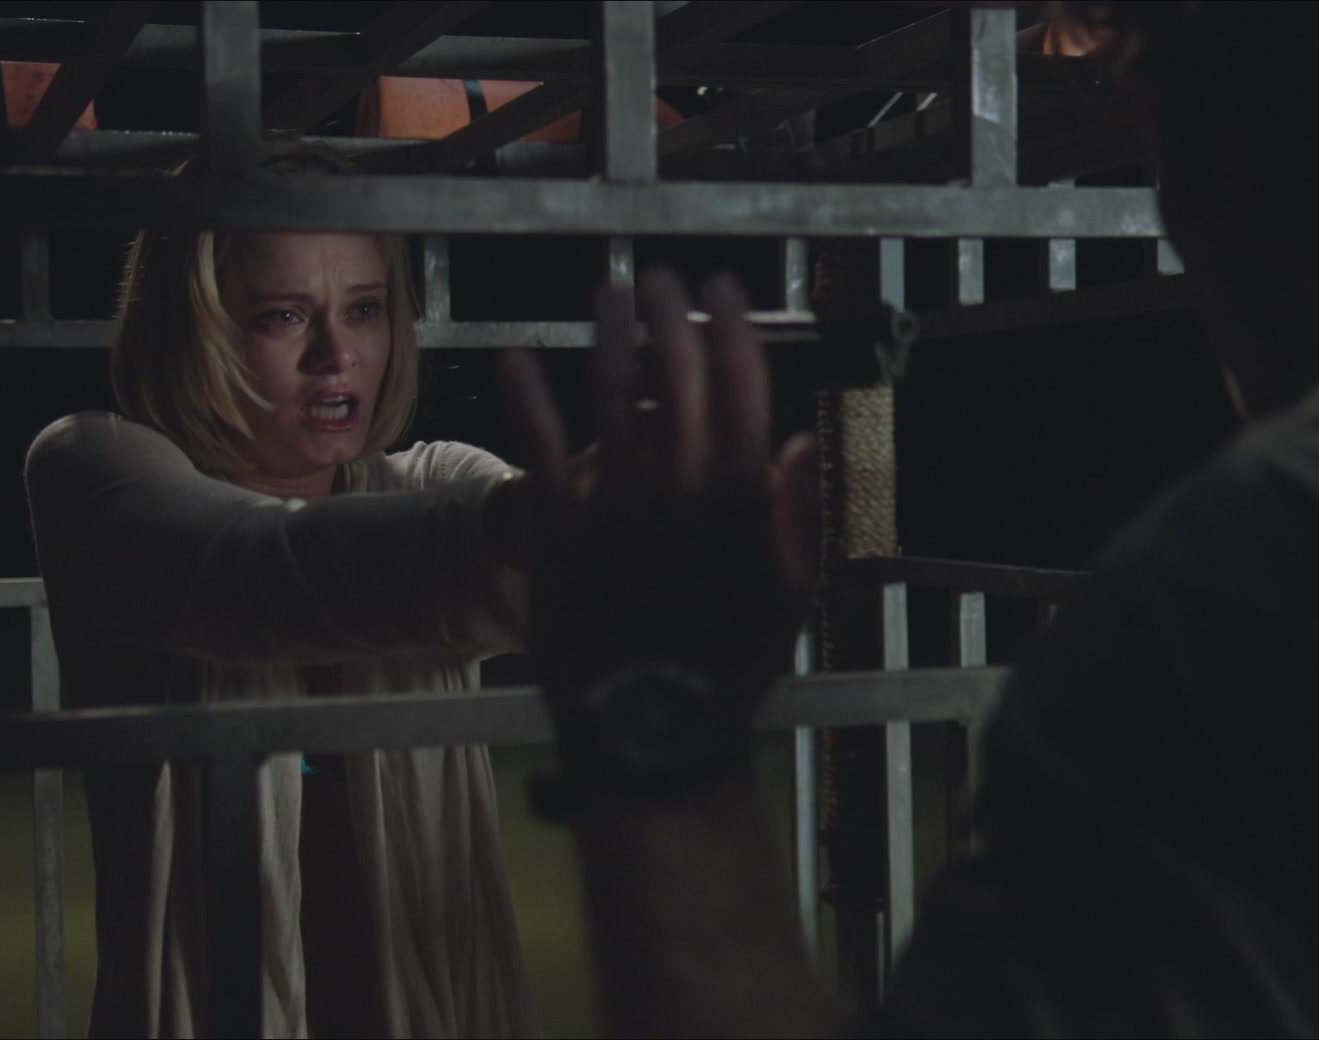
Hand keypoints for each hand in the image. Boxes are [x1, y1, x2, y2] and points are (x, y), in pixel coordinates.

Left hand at [499, 270, 818, 730]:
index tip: (724, 292)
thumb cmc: (726, 667)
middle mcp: (677, 489)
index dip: (732, 328)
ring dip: (607, 335)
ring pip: (608, 396)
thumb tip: (803, 442)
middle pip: (674, 376)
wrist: (650, 732)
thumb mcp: (789, 595)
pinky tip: (515, 357)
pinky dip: (527, 398)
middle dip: (670, 316)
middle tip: (662, 278)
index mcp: (740, 498)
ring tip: (607, 293)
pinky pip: (538, 449)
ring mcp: (614, 506)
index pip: (741, 387)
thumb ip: (797, 513)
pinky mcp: (557, 531)